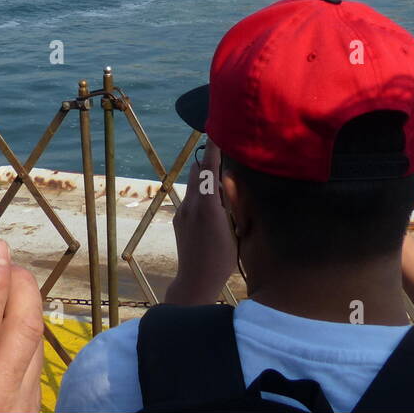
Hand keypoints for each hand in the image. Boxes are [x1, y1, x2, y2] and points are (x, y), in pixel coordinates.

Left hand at [166, 139, 236, 304]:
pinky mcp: (179, 219)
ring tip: (220, 179)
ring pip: (193, 184)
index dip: (214, 149)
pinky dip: (201, 192)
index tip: (217, 131)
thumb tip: (227, 182)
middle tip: (224, 152)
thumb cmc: (222, 259)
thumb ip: (231, 204)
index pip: (209, 169)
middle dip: (209, 160)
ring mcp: (182, 211)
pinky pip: (191, 197)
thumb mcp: (234, 230)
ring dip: (205, 177)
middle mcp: (191, 204)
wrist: (195, 281)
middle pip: (197, 171)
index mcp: (208, 206)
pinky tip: (212, 202)